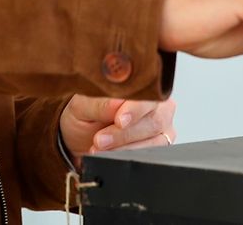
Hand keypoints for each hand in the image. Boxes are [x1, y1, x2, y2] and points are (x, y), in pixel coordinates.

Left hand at [59, 95, 176, 168]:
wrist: (81, 136)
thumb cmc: (85, 115)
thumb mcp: (82, 106)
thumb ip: (100, 104)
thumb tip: (117, 103)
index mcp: (142, 86)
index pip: (148, 96)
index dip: (135, 109)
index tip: (119, 121)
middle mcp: (158, 105)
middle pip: (154, 120)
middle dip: (125, 134)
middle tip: (99, 140)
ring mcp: (161, 127)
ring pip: (154, 141)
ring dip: (125, 148)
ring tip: (98, 148)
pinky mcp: (159, 146)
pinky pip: (150, 155)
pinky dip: (128, 156)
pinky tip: (110, 155)